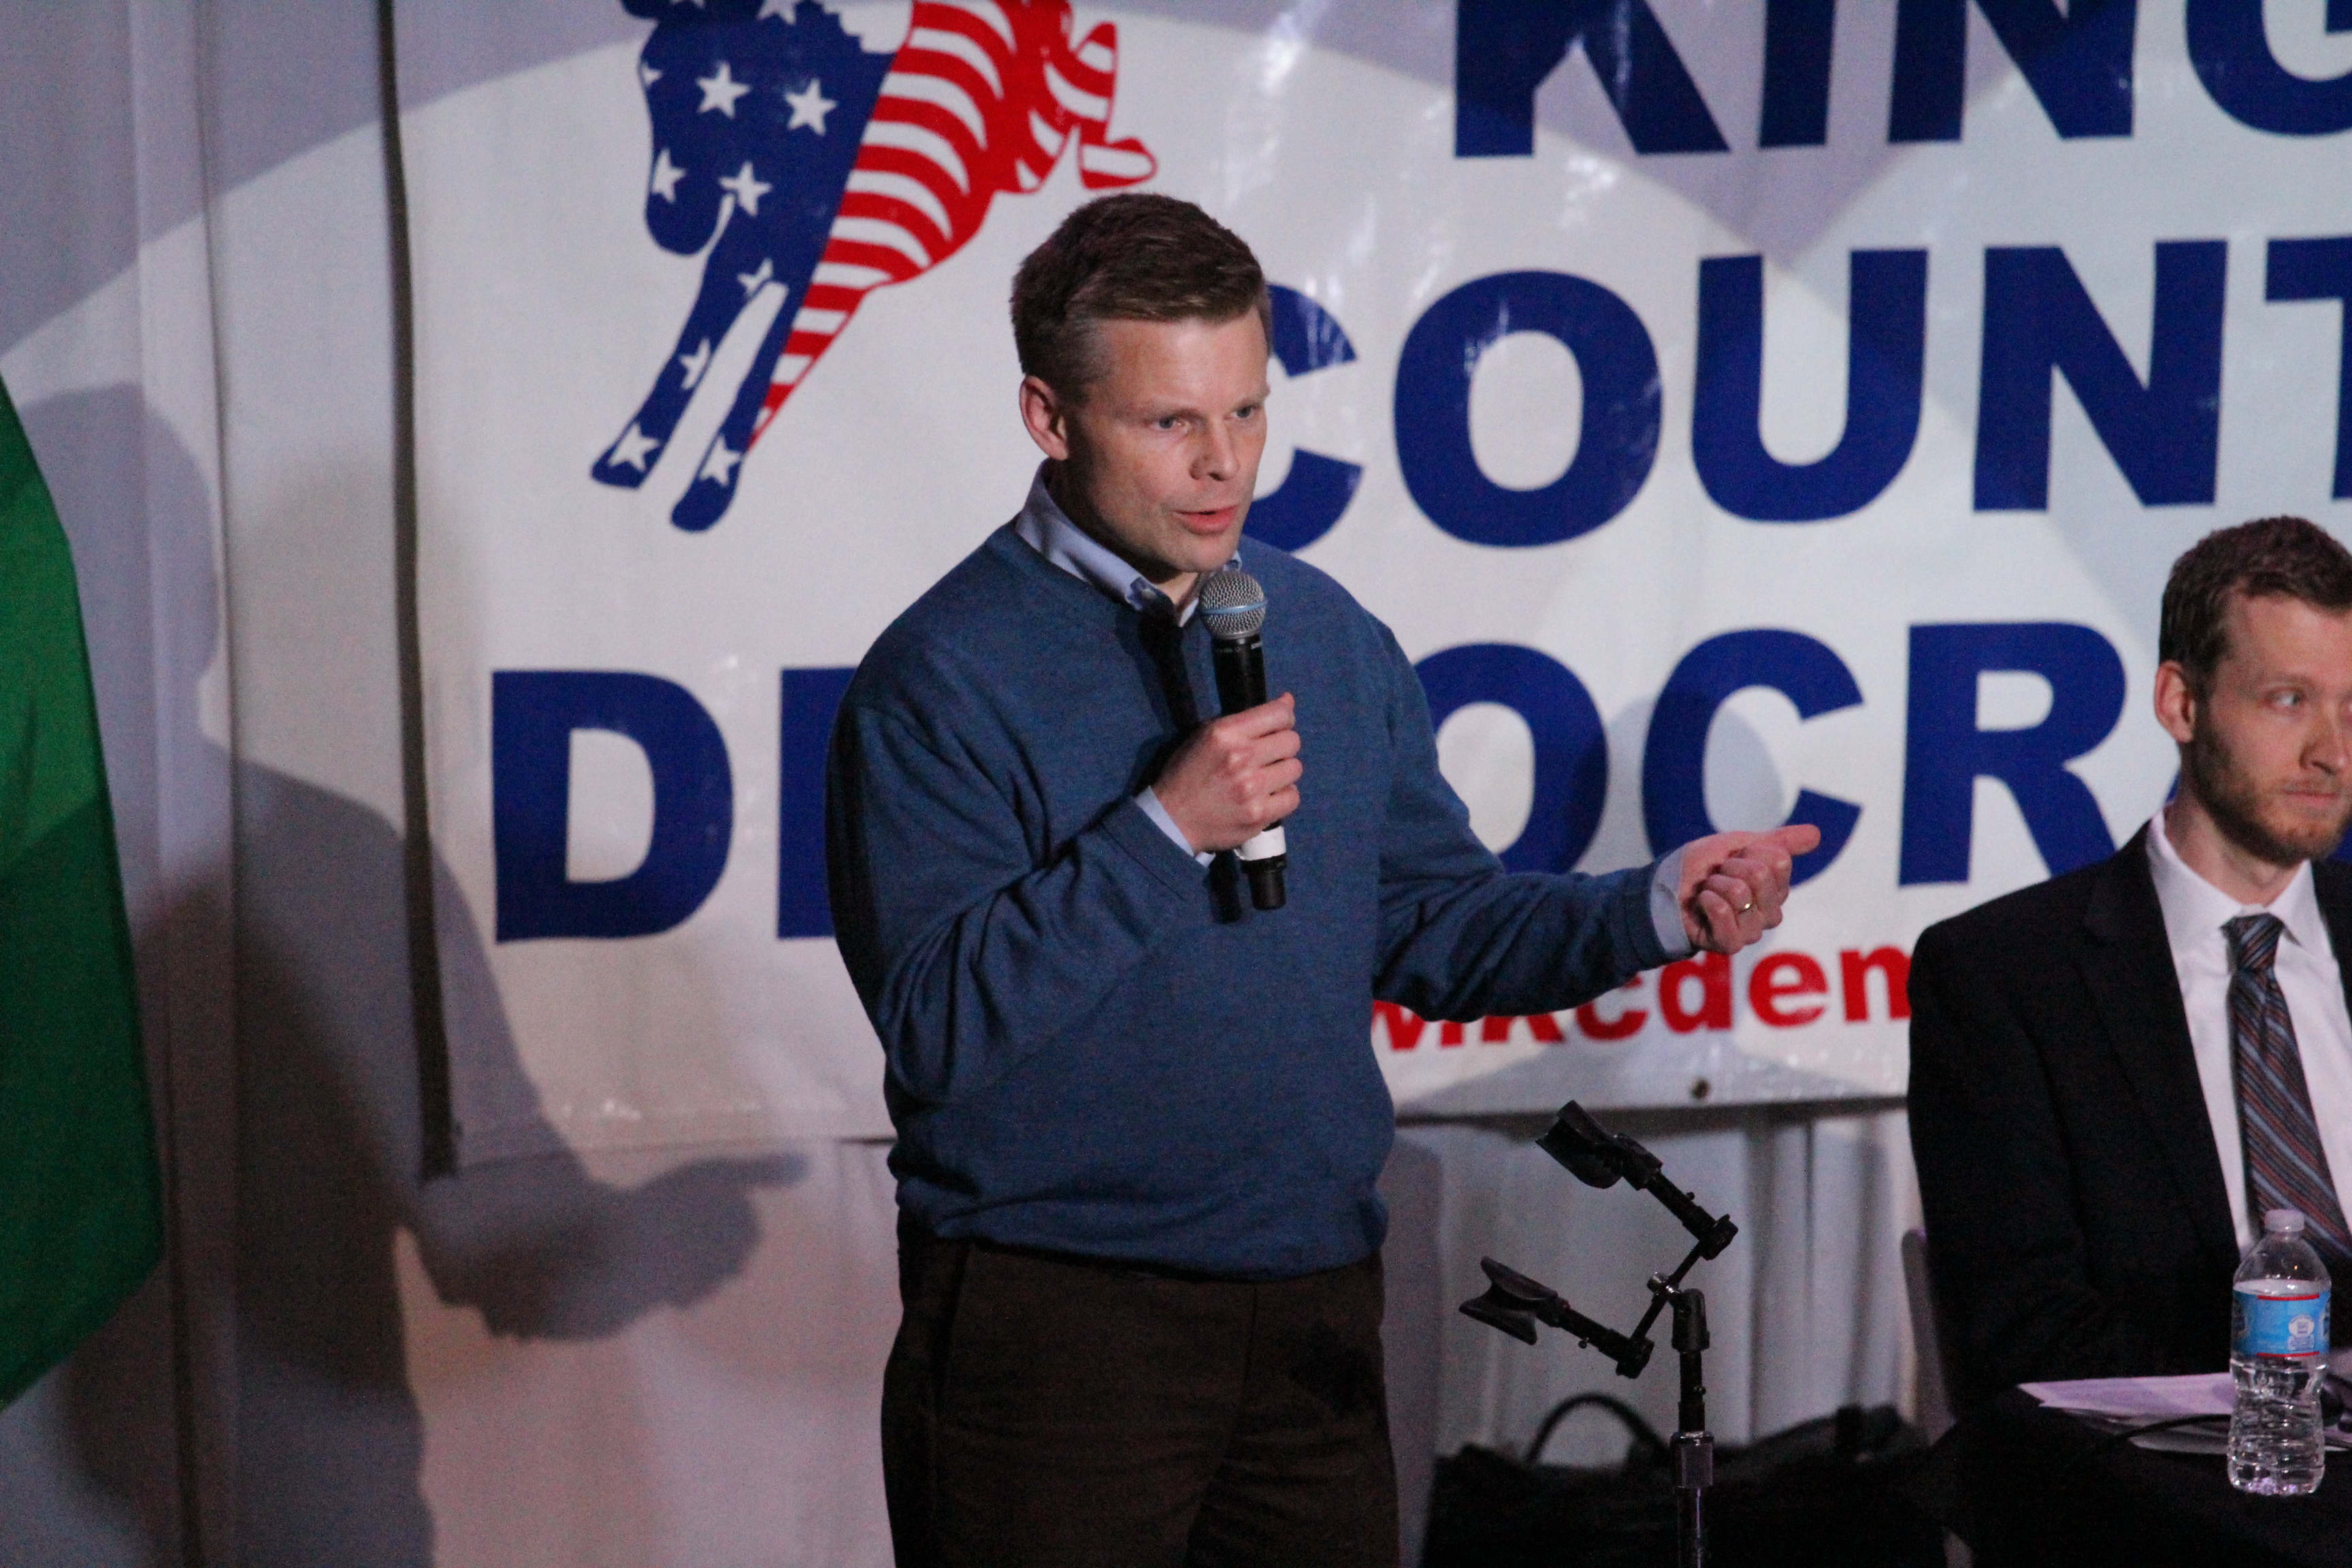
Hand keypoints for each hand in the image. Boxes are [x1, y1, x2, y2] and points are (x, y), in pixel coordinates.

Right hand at [1153, 694, 1300, 853]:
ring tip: (1266, 778)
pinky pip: (1293, 798)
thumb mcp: (1206, 735)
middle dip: (1283, 746)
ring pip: (1295, 768)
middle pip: (1292, 741)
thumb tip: (1288, 701)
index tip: (1277, 728)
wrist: (1172, 819)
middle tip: (1269, 756)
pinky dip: (1283, 796)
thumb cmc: (1188, 773)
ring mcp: (1252, 788)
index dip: (1285, 718)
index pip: (1280, 714)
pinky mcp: (1259, 815)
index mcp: (1226, 733)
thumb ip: (1246, 719)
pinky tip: (1268, 797)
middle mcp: (1241, 757)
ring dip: (1283, 772)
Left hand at [1678, 823, 1820, 954]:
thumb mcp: (1740, 844)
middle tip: (1717, 876)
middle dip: (1730, 867)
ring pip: (1740, 893)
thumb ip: (1779, 842)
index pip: (1778, 860)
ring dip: (1714, 884)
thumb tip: (1817, 833)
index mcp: (1777, 889)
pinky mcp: (1730, 944)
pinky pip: (1725, 913)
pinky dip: (1707, 900)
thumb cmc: (1702, 868)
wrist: (1666, 888)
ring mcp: (1752, 930)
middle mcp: (1770, 912)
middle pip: (1762, 875)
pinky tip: (1701, 904)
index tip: (1733, 859)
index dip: (1749, 852)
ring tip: (1707, 892)